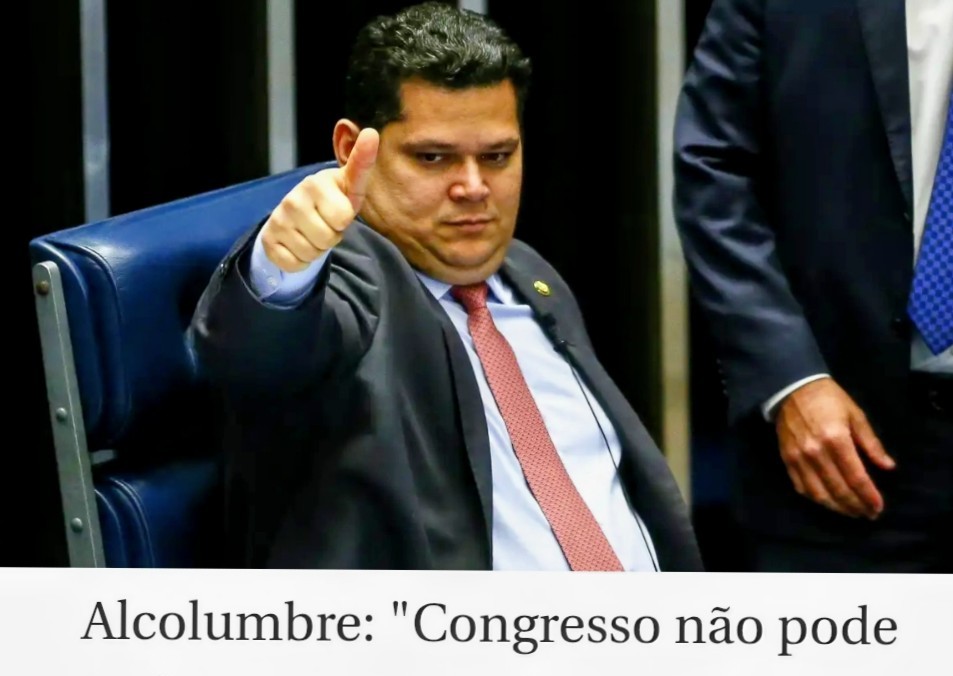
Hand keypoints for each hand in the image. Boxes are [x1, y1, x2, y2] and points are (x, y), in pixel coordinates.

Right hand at [261, 128, 378, 271]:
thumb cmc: (332, 200)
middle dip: (333, 236)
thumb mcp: (349, 185)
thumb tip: (371, 132)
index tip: (338, 209)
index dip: (344, 219)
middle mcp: (294, 198)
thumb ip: (362, 163)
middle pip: (329, 239)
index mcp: (316, 183)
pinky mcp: (268, 239)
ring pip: (312, 253)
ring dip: (317, 249)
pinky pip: (295, 264)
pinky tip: (298, 243)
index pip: (342, 217)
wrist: (295, 216)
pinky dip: (301, 260)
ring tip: (313, 233)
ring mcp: (279, 219)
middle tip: (326, 224)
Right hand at [775, 378, 894, 518]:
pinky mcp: (787, 460)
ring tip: (850, 512)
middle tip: (868, 513)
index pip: (856, 477)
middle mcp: (816, 453)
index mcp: (836, 439)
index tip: (878, 507)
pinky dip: (816, 498)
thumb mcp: (856, 415)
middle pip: (839, 489)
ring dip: (837, 507)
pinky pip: (801, 487)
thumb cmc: (829, 400)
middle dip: (856, 506)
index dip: (869, 496)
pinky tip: (828, 501)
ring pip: (819, 494)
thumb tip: (888, 466)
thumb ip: (871, 443)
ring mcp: (799, 458)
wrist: (793, 388)